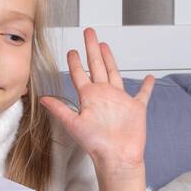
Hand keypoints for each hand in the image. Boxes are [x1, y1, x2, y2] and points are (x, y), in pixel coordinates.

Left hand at [40, 28, 153, 190]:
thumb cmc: (96, 145)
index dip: (75, 61)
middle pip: (97, 65)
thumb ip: (59, 109)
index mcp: (89, 97)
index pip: (80, 74)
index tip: (71, 50)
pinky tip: (149, 78)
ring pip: (114, 73)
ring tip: (106, 46)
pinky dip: (146, 86)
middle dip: (92, 48)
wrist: (117, 157)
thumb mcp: (73, 124)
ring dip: (110, 59)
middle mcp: (103, 95)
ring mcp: (120, 100)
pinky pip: (143, 94)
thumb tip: (42, 99)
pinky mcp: (136, 108)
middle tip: (89, 33)